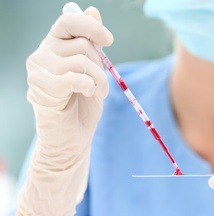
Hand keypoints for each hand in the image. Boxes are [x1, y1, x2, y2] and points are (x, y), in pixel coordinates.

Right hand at [19, 7, 112, 215]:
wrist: (72, 138)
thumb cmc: (83, 104)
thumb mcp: (93, 70)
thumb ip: (91, 43)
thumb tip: (93, 9)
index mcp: (54, 46)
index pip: (69, 21)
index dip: (92, 26)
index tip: (109, 40)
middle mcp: (42, 54)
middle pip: (83, 45)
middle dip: (101, 66)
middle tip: (100, 84)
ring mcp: (39, 72)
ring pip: (83, 62)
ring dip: (99, 80)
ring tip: (95, 93)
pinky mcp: (42, 89)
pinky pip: (75, 78)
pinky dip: (89, 87)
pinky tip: (87, 95)